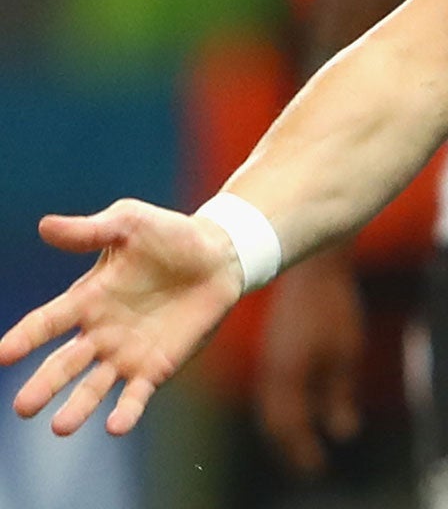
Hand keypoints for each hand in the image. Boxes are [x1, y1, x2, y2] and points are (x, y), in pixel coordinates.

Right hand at [1, 200, 242, 435]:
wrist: (220, 254)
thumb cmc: (170, 235)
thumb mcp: (129, 223)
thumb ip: (90, 230)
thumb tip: (45, 226)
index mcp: (86, 299)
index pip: (47, 322)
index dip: (25, 338)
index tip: (3, 354)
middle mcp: (99, 333)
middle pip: (64, 364)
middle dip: (43, 385)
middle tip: (22, 407)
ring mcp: (125, 354)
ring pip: (93, 387)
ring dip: (77, 407)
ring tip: (60, 427)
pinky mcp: (155, 367)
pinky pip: (136, 394)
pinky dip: (125, 412)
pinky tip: (115, 425)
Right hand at [257, 247, 364, 473]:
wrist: (313, 265)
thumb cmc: (333, 306)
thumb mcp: (345, 352)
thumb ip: (340, 395)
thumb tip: (343, 434)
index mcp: (284, 380)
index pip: (288, 430)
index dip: (301, 453)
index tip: (316, 472)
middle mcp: (269, 374)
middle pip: (275, 424)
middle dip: (290, 447)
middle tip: (308, 466)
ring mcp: (269, 360)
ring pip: (272, 407)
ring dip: (286, 429)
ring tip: (303, 444)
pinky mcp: (275, 348)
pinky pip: (274, 390)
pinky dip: (286, 407)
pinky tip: (301, 408)